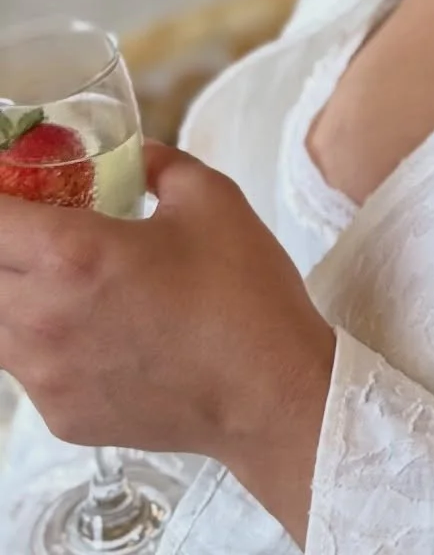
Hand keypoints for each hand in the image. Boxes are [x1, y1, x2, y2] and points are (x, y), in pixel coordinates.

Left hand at [0, 142, 335, 535]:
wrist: (270, 391)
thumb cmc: (244, 290)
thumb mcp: (210, 198)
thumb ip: (159, 164)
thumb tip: (135, 155)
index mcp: (74, 256)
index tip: (13, 190)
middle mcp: (43, 319)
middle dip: (6, 246)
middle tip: (40, 229)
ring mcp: (46, 377)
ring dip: (16, 294)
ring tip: (66, 279)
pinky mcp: (60, 416)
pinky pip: (27, 369)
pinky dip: (44, 342)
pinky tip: (94, 330)